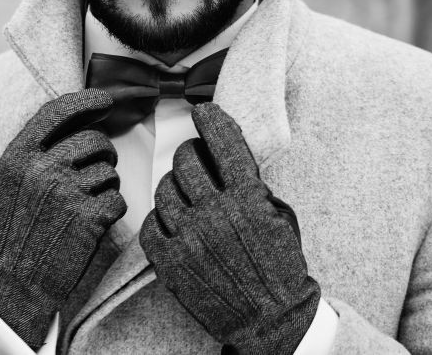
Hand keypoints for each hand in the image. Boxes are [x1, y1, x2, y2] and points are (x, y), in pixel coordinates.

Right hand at [0, 89, 125, 348]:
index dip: (86, 101)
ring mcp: (66, 192)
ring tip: (83, 208)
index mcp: (17, 157)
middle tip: (92, 176)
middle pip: (94, 140)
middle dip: (102, 155)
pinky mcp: (89, 217)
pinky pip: (118, 198)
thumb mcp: (7, 183)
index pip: (58, 111)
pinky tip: (92, 226)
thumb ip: (33, 151)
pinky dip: (112, 211)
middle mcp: (41, 168)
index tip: (105, 101)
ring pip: (110, 170)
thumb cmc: (12, 231)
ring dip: (105, 186)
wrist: (12, 284)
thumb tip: (76, 118)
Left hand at [140, 102, 319, 354]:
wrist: (271, 319)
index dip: (211, 119)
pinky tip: (174, 218)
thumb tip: (225, 151)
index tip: (204, 113)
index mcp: (247, 198)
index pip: (222, 141)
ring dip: (174, 184)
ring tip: (186, 191)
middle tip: (197, 157)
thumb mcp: (280, 215)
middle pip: (186, 160)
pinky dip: (160, 216)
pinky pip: (152, 223)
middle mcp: (215, 214)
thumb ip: (252, 183)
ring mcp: (189, 239)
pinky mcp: (171, 262)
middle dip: (191, 152)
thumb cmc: (279, 265)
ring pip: (164, 189)